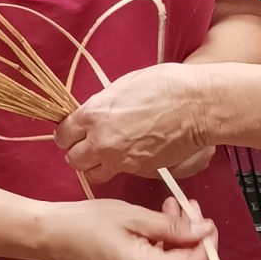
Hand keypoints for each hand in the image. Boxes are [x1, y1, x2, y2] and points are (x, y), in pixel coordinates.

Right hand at [36, 193, 214, 259]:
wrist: (52, 236)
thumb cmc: (88, 221)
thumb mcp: (134, 216)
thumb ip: (173, 227)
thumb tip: (206, 231)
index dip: (207, 245)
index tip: (205, 221)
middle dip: (191, 239)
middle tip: (185, 206)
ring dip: (176, 241)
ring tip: (167, 210)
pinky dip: (161, 251)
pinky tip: (153, 229)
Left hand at [58, 65, 210, 181]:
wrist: (197, 105)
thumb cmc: (165, 87)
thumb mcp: (124, 85)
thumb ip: (103, 104)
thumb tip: (97, 113)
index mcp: (94, 115)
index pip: (63, 135)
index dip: (68, 134)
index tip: (75, 132)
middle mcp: (102, 141)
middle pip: (74, 160)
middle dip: (79, 152)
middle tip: (90, 145)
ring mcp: (121, 159)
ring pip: (93, 174)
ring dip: (97, 166)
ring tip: (108, 155)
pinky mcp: (140, 170)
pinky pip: (120, 173)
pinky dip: (121, 167)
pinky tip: (131, 153)